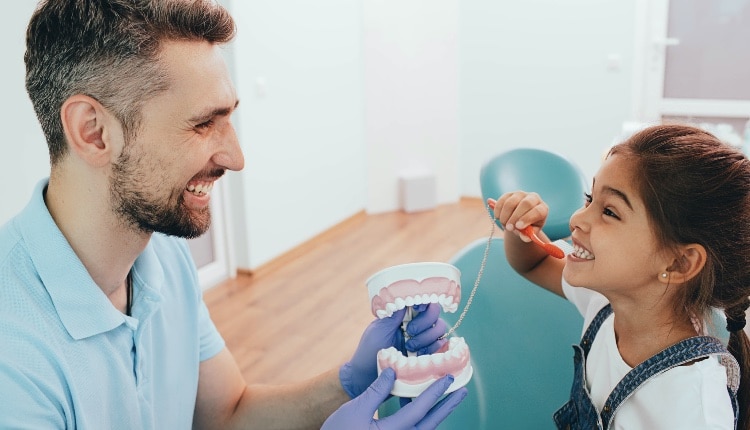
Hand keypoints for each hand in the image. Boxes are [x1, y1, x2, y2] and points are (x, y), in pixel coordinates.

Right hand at [322, 368, 466, 429]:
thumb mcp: (355, 409)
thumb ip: (377, 390)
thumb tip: (393, 371)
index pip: (420, 410)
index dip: (435, 392)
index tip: (448, 378)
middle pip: (430, 423)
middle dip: (447, 406)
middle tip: (461, 391)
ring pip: (423, 429)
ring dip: (436, 413)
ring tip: (446, 398)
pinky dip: (421, 418)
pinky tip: (420, 407)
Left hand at [339, 303, 447, 398]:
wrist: (367, 377)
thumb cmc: (369, 350)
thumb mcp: (380, 328)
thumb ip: (396, 313)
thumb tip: (407, 293)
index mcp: (402, 314)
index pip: (421, 300)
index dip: (424, 300)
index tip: (418, 307)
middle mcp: (415, 324)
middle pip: (435, 313)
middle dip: (425, 322)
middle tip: (409, 331)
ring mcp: (423, 339)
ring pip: (439, 328)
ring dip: (426, 337)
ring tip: (409, 347)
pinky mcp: (428, 354)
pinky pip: (441, 346)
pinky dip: (433, 348)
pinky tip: (419, 355)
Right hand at [488, 192, 548, 237]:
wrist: (520, 220)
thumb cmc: (528, 227)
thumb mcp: (530, 233)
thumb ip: (528, 236)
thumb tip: (524, 237)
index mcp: (542, 208)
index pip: (537, 211)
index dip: (527, 218)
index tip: (518, 227)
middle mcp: (534, 198)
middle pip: (525, 204)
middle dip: (515, 217)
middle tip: (509, 228)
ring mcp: (521, 194)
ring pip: (511, 202)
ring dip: (505, 215)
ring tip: (504, 225)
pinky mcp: (509, 194)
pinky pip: (501, 200)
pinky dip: (498, 210)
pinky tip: (498, 218)